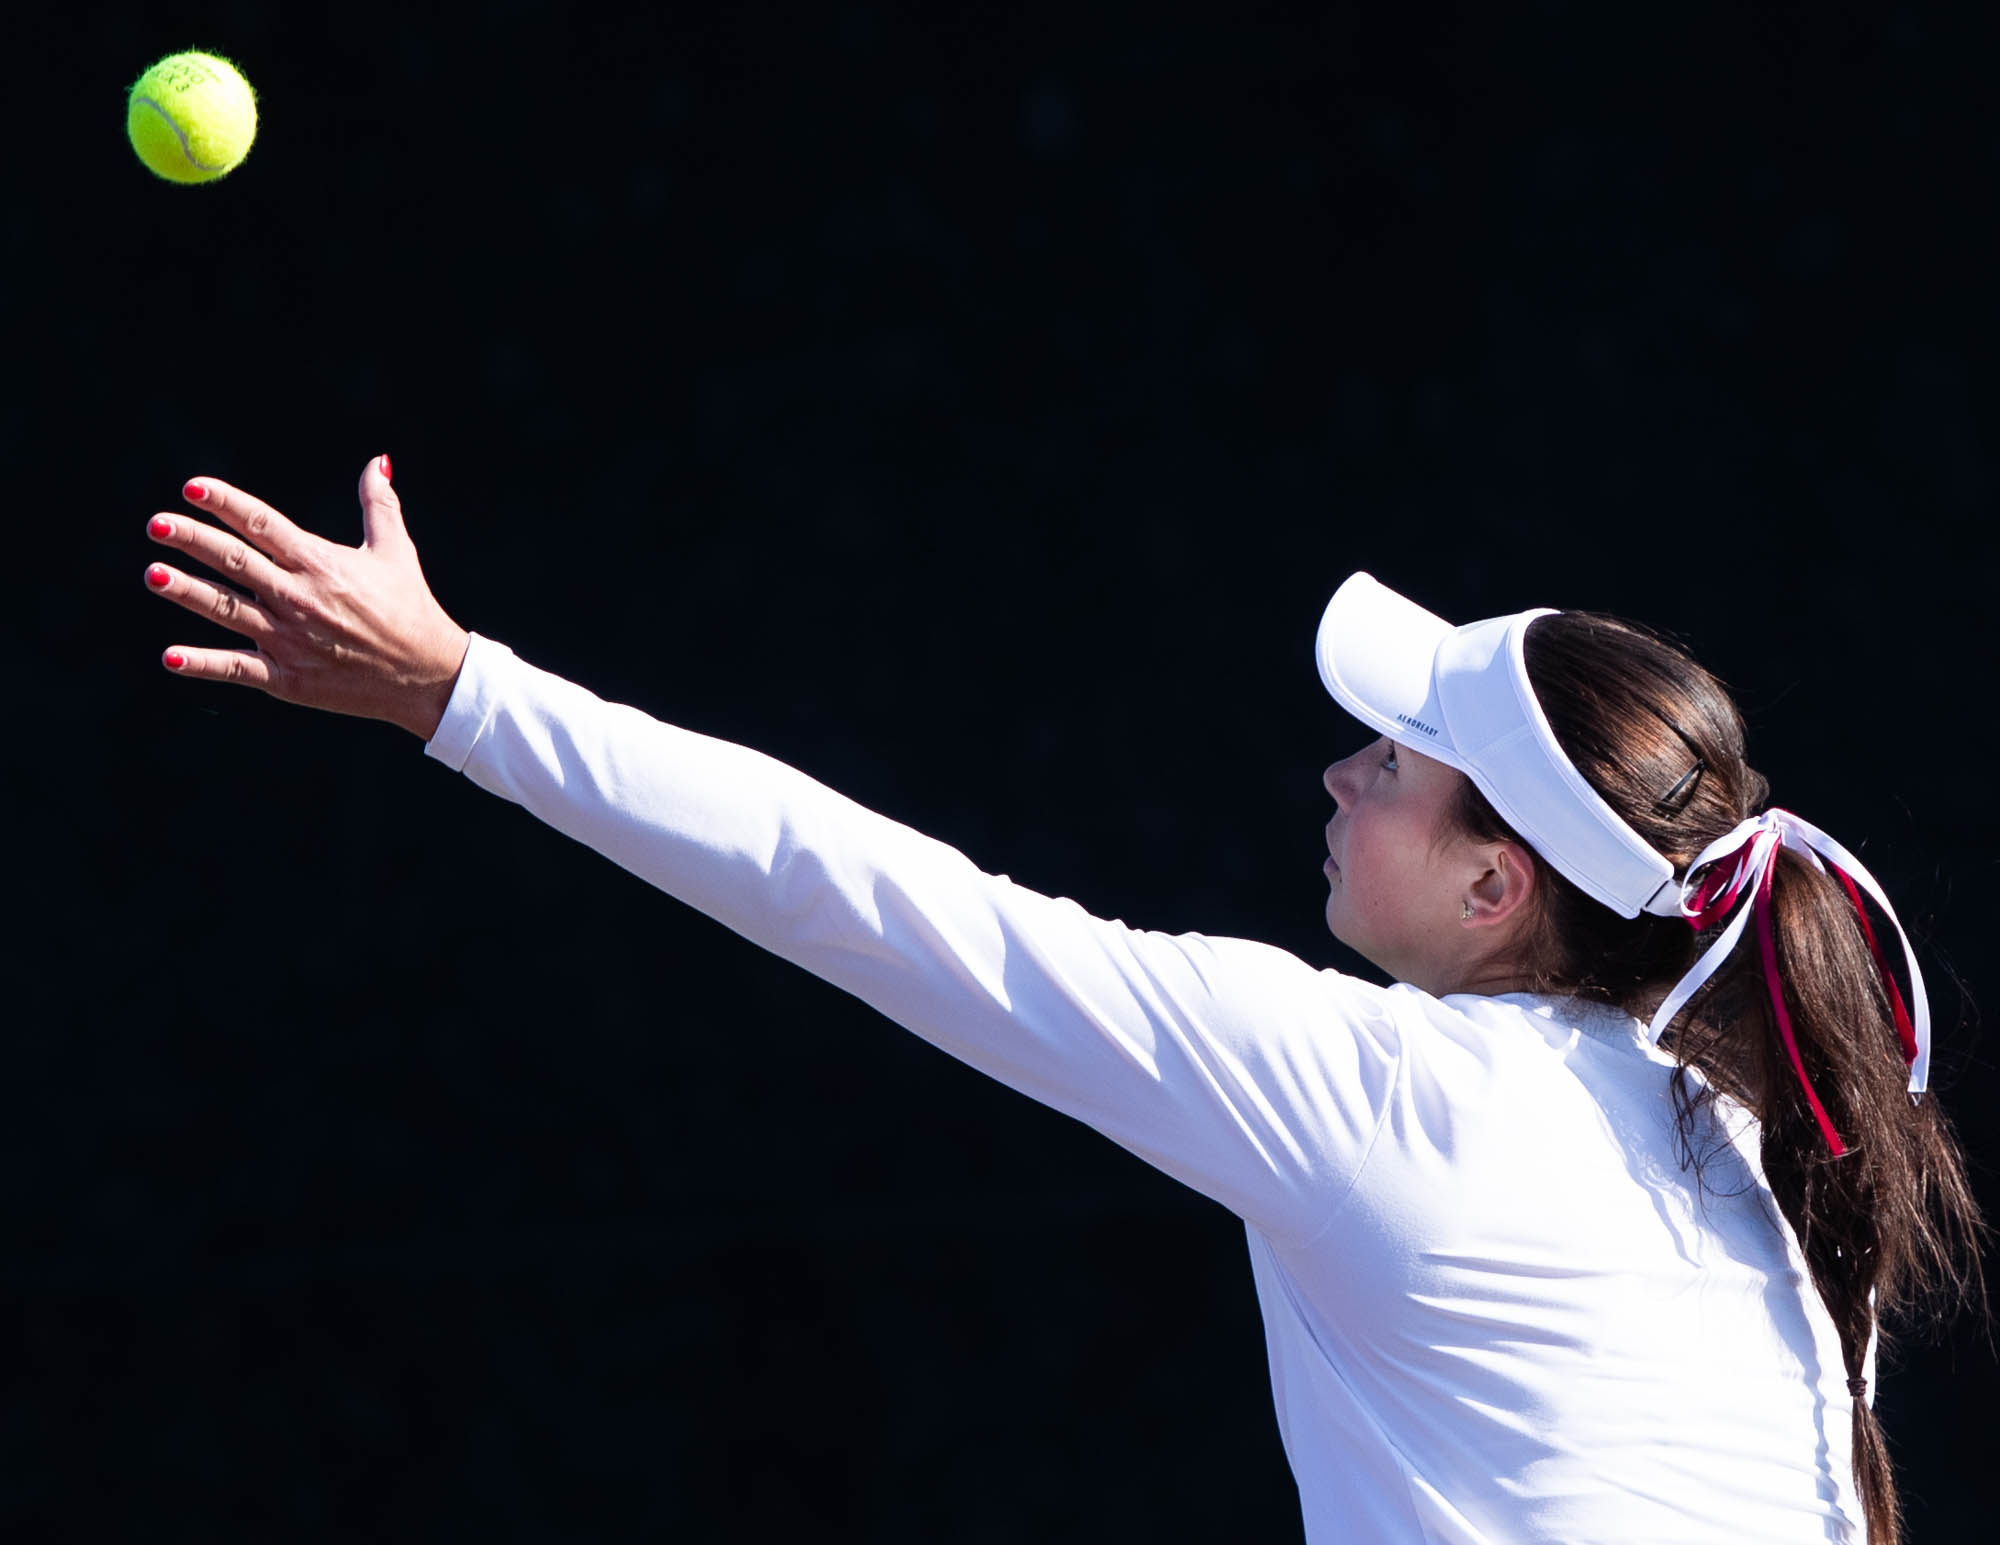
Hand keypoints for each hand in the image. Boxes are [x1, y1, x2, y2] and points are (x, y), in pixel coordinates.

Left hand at [143, 455, 471, 739]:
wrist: (429, 676)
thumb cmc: (411, 609)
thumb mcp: (396, 552)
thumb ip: (379, 505)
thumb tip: (376, 461)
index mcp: (321, 563)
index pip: (263, 525)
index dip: (227, 503)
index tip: (193, 487)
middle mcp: (300, 597)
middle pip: (236, 561)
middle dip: (193, 540)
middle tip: (157, 524)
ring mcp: (291, 640)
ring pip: (229, 610)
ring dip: (188, 591)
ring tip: (153, 573)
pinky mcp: (289, 679)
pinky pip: (238, 668)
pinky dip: (204, 663)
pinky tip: (171, 656)